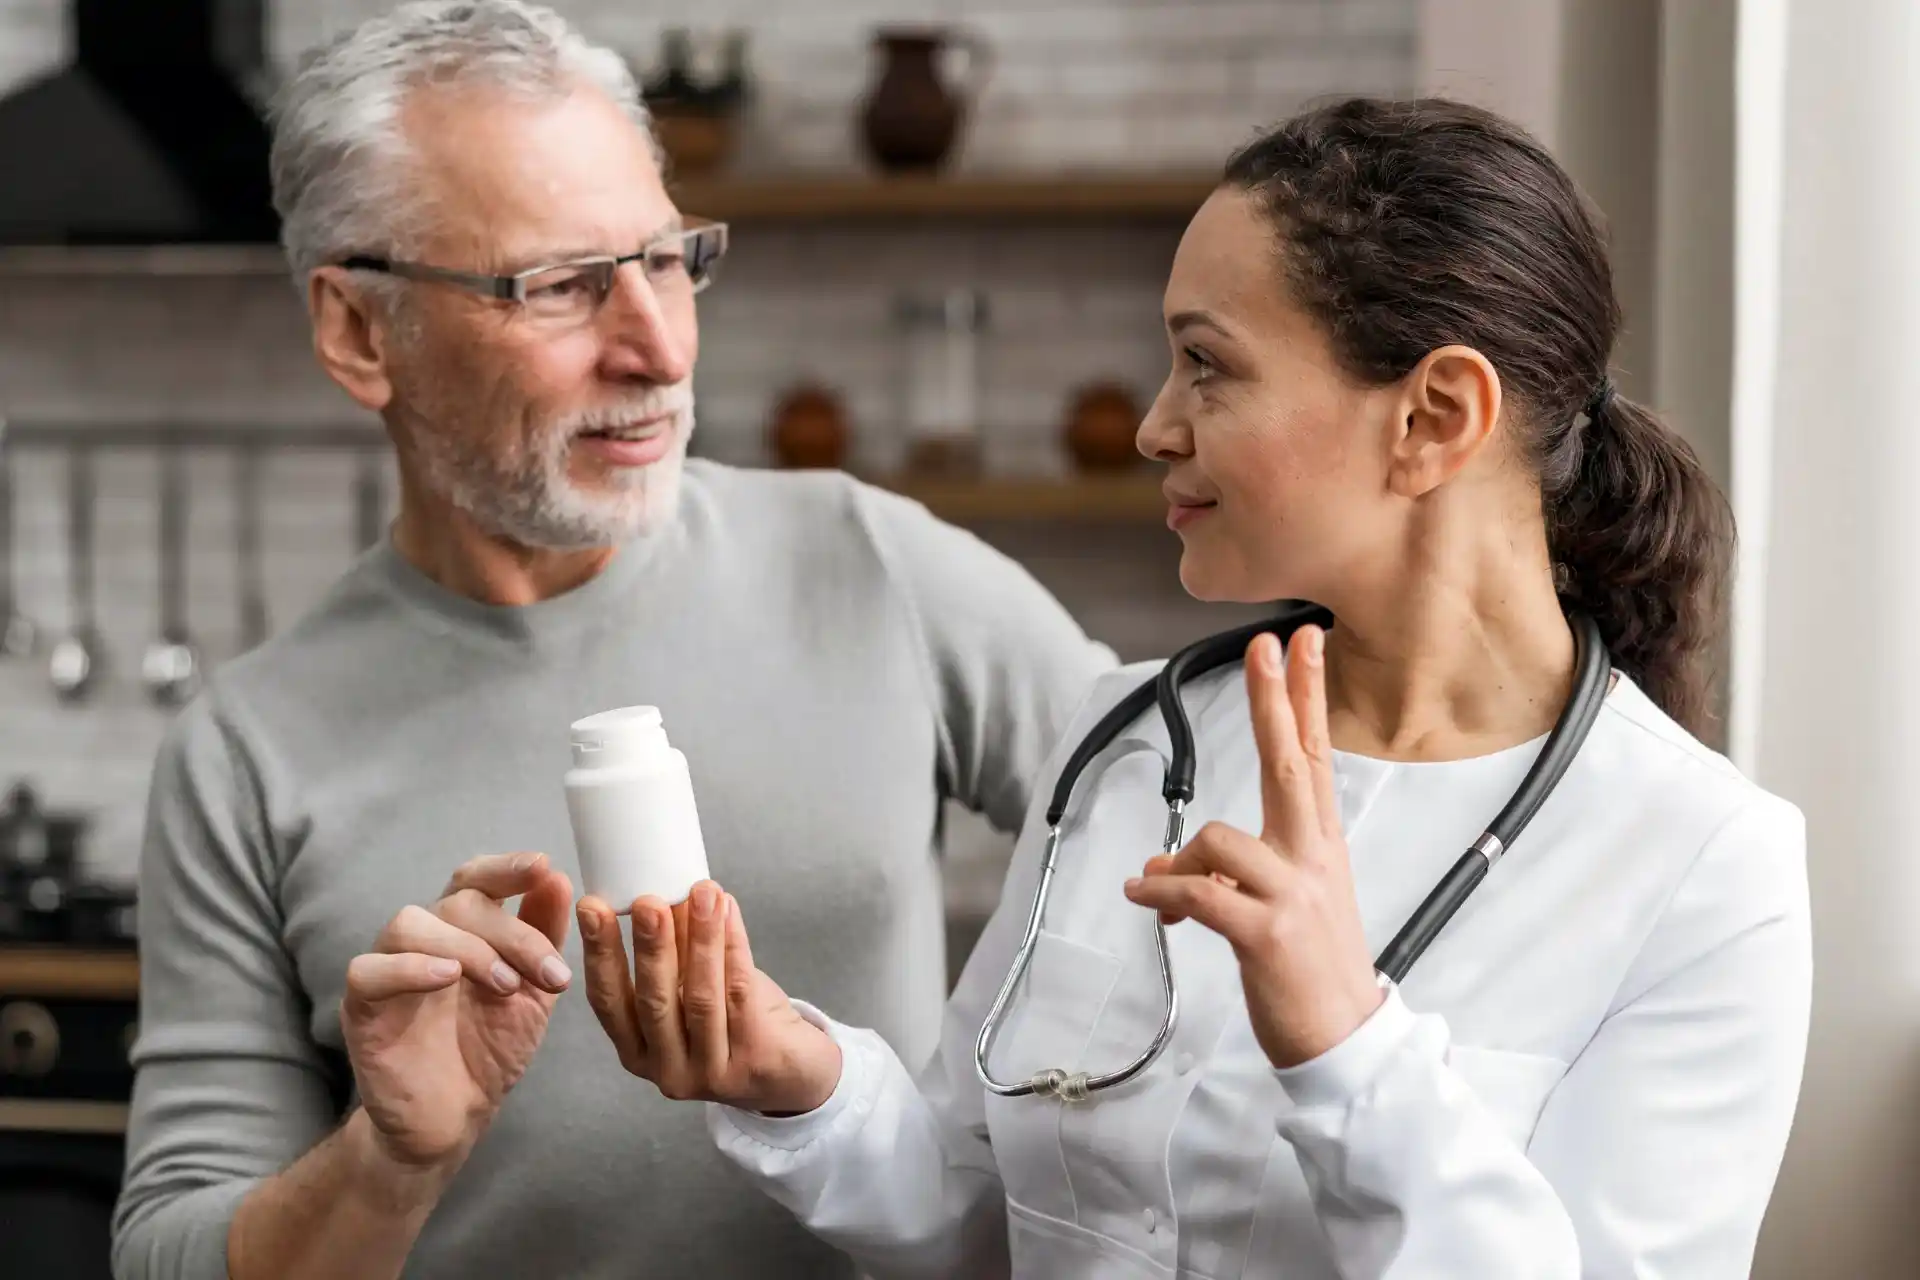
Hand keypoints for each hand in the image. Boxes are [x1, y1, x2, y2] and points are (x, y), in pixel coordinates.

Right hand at [341, 852, 573, 1171]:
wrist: (456, 1118)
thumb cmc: (490, 1048)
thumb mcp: (533, 992)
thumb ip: (544, 937)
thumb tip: (560, 880)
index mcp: (463, 929)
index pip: (478, 880)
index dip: (507, 867)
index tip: (543, 865)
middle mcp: (423, 939)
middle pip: (458, 901)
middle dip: (512, 933)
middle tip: (548, 975)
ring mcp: (388, 969)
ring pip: (409, 923)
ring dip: (468, 948)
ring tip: (504, 987)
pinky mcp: (360, 1007)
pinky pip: (368, 970)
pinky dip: (409, 967)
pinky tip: (447, 979)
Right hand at [577, 880, 842, 1115]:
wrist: (794, 1072)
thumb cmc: (735, 1023)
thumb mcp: (692, 991)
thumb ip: (675, 954)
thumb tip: (663, 886)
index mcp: (638, 1050)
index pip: (608, 1002)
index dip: (599, 954)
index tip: (593, 908)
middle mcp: (666, 1069)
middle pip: (653, 1002)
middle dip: (650, 947)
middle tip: (648, 901)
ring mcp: (709, 1073)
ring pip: (701, 998)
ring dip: (701, 939)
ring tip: (703, 892)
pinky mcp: (752, 1064)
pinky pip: (740, 995)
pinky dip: (734, 947)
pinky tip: (730, 914)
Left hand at [1123, 625, 1384, 1068]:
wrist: (1345, 1040)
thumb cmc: (1309, 971)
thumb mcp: (1272, 908)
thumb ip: (1221, 874)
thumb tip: (1158, 864)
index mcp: (1319, 845)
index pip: (1314, 754)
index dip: (1307, 695)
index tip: (1303, 642)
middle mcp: (1312, 858)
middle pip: (1291, 763)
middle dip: (1275, 700)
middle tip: (1266, 645)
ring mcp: (1293, 894)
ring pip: (1219, 839)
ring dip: (1178, 864)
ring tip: (1162, 891)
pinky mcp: (1266, 932)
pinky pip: (1199, 893)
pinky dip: (1160, 893)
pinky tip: (1142, 897)